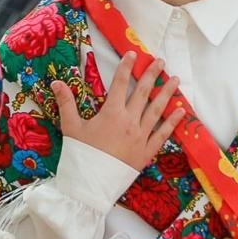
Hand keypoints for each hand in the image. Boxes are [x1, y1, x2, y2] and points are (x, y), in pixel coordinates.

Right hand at [54, 52, 184, 170]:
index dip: (125, 67)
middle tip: (160, 61)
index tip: (133, 53)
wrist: (91, 185)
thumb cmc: (80, 155)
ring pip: (156, 110)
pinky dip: (173, 122)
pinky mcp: (147, 151)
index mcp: (111, 113)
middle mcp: (129, 121)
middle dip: (151, 75)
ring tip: (175, 79)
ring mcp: (140, 136)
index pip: (119, 83)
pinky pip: (163, 133)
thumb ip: (66, 103)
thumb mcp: (71, 127)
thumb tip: (56, 82)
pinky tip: (181, 111)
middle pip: (142, 93)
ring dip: (166, 93)